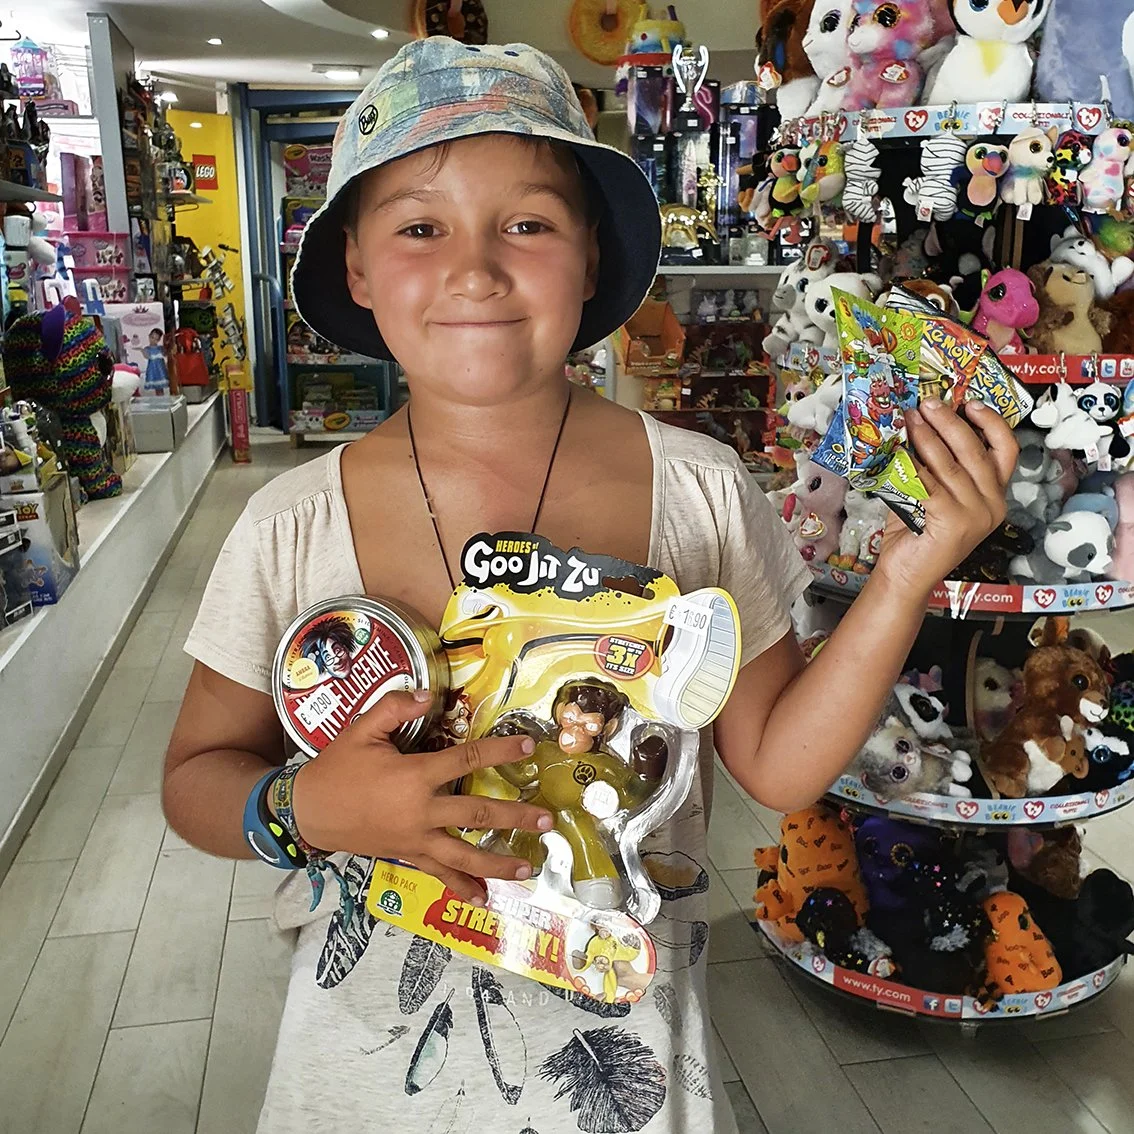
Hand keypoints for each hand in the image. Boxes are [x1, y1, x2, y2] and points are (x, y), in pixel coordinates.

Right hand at [290, 690, 553, 903]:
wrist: (307, 812)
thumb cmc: (336, 768)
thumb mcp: (360, 730)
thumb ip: (395, 708)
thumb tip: (430, 693)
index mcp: (414, 775)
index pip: (466, 759)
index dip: (500, 752)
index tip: (528, 746)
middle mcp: (421, 811)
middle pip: (477, 813)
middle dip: (515, 817)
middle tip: (546, 820)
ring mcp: (415, 838)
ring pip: (464, 855)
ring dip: (498, 863)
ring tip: (529, 868)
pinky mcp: (407, 855)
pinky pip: (438, 874)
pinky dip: (460, 887)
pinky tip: (482, 898)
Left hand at [875, 398, 1017, 595]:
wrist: (907, 575)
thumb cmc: (917, 531)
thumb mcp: (933, 492)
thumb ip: (935, 464)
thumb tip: (919, 422)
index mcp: (994, 494)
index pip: (1007, 450)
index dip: (991, 422)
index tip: (970, 402)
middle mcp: (992, 504)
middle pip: (976, 451)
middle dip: (950, 422)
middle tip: (927, 404)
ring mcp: (975, 515)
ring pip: (951, 465)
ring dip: (927, 438)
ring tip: (910, 420)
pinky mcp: (953, 524)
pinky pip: (930, 485)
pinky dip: (913, 466)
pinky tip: (900, 453)